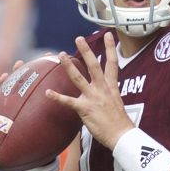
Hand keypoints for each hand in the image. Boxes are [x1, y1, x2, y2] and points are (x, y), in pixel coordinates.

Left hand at [48, 35, 135, 149]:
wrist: (121, 135)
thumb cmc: (119, 122)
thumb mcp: (116, 102)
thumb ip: (107, 93)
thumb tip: (102, 90)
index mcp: (111, 87)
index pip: (112, 63)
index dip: (111, 48)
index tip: (110, 35)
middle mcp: (102, 89)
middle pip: (94, 66)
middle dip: (86, 51)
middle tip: (79, 38)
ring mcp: (93, 98)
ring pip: (79, 78)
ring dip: (69, 66)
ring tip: (61, 54)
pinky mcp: (85, 109)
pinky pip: (68, 102)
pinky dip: (57, 97)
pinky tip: (48, 93)